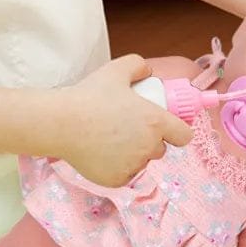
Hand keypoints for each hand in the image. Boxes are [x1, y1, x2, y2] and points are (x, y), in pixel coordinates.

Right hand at [51, 54, 192, 186]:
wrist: (61, 123)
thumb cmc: (89, 95)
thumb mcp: (117, 69)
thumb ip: (138, 66)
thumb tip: (147, 72)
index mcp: (155, 122)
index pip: (184, 135)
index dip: (177, 130)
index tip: (167, 126)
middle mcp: (148, 147)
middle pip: (160, 149)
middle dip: (150, 140)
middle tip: (129, 128)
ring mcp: (133, 166)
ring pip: (141, 162)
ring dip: (134, 154)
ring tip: (112, 139)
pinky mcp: (117, 180)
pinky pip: (125, 174)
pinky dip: (118, 167)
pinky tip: (103, 153)